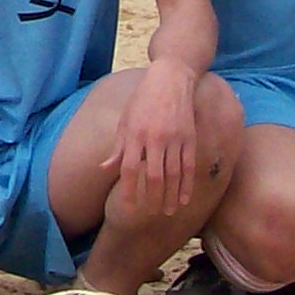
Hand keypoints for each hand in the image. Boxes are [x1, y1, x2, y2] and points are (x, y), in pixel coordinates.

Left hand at [103, 62, 201, 219]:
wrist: (170, 79)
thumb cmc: (142, 100)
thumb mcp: (125, 120)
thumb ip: (118, 147)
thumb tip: (104, 169)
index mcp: (135, 134)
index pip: (129, 169)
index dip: (128, 191)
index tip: (128, 208)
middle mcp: (155, 137)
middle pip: (153, 176)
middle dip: (152, 199)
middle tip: (150, 214)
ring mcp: (175, 138)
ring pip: (173, 174)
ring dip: (170, 196)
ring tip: (167, 212)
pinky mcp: (190, 137)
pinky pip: (189, 166)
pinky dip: (187, 185)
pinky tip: (183, 199)